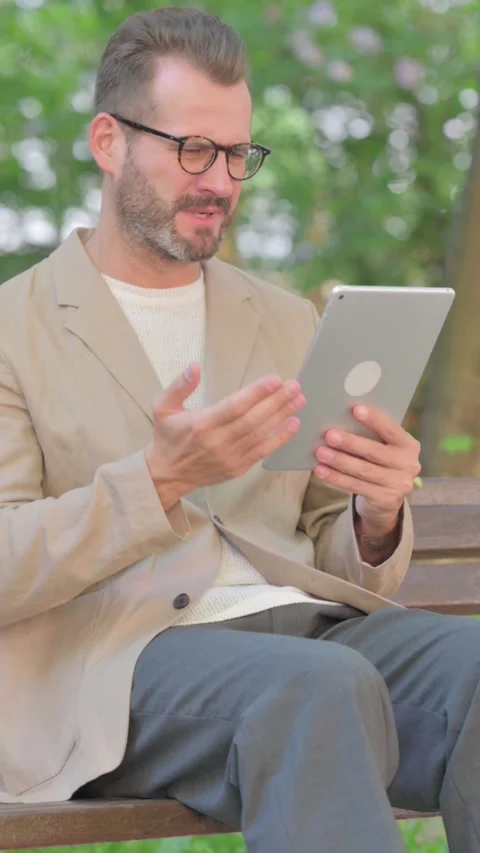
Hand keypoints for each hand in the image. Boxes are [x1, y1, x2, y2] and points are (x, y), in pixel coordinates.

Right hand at [145, 363, 305, 508]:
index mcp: (202, 424)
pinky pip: (263, 452)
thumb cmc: (168, 437)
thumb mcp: (162, 407)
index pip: (235, 406)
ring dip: (282, 416)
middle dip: (276, 402)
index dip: (257, 393)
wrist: (168, 475)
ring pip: (261, 434)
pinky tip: (293, 424)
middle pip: (253, 419)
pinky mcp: (238, 468)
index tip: (275, 380)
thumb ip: (179, 386)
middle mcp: (218, 442)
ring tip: (299, 400)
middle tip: (295, 386)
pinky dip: (280, 438)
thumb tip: (195, 367)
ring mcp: (230, 457)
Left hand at [314, 405, 420, 531]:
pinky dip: (337, 478)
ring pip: (364, 470)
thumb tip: (340, 420)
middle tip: (329, 435)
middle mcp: (409, 464)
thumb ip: (371, 436)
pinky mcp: (386, 500)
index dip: (374, 419)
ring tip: (320, 453)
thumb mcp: (384, 448)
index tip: (355, 409)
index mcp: (409, 445)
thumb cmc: (380, 464)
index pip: (391, 429)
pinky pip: (357, 486)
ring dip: (339, 461)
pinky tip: (321, 471)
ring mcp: (399, 484)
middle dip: (350, 443)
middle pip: (374, 452)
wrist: (387, 499)